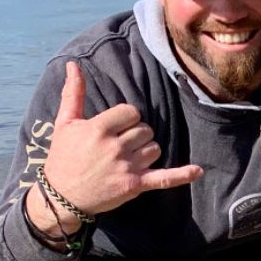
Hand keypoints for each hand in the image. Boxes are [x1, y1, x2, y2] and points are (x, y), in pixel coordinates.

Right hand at [26, 61, 203, 235]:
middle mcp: (115, 147)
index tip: (116, 127)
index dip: (127, 118)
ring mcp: (127, 167)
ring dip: (147, 151)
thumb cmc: (63, 157)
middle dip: (136, 135)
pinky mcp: (135, 184)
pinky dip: (182, 175)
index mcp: (99, 129)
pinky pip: (165, 178)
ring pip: (155, 148)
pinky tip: (198, 170)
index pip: (132, 112)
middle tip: (120, 145)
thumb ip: (73, 93)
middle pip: (146, 129)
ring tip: (129, 158)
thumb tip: (74, 64)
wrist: (62, 196)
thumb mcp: (64, 124)